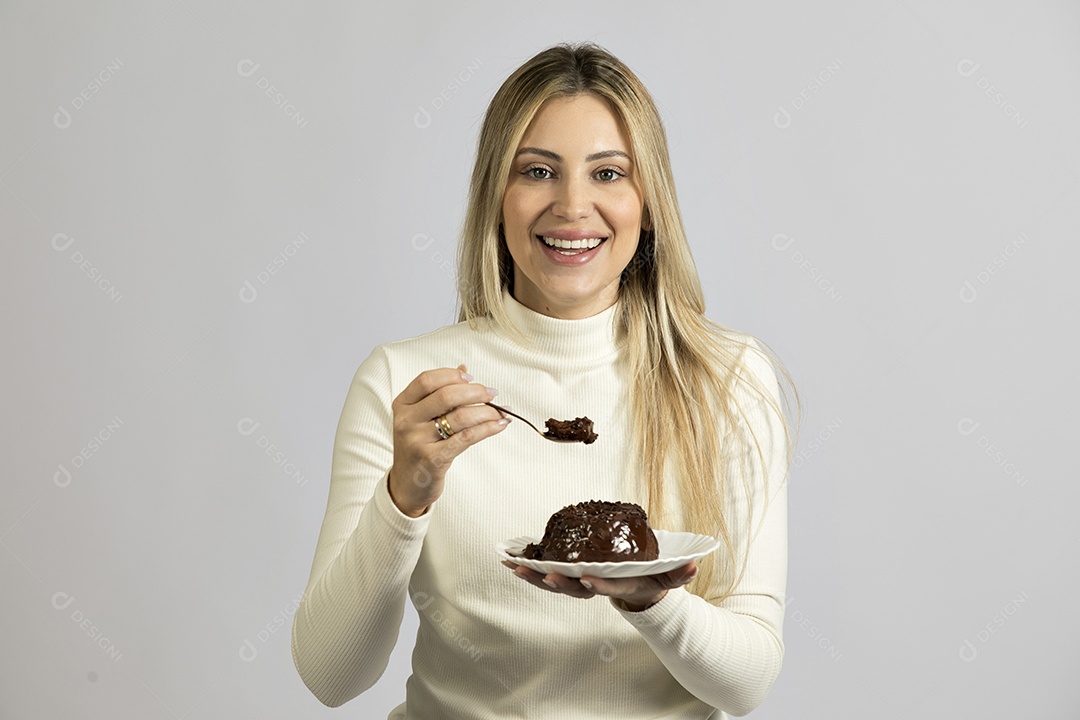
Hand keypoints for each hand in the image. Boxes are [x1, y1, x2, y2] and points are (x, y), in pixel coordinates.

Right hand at [387, 364, 509, 516]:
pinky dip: (488, 428)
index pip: (427, 380)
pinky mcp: (433, 459)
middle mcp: (406, 421)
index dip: (451, 376)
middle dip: (475, 392)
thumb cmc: (418, 447)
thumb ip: (439, 393)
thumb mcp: (420, 418)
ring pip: (460, 417)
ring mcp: (417, 441)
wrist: (407, 485)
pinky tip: (500, 425)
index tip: (472, 379)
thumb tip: (463, 369)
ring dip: (487, 411)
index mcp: (402, 405)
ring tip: (501, 411)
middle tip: (492, 394)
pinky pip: (466, 438)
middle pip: (446, 396)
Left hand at [501, 559, 697, 610]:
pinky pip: (546, 573)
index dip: (596, 583)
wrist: (636, 589)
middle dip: (557, 582)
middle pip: (574, 588)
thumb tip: (694, 566)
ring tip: (514, 567)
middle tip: (543, 575)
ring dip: (535, 576)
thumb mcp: (668, 577)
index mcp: (619, 584)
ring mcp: (580, 583)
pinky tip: (510, 561)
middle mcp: (596, 586)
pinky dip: (529, 568)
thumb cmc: (650, 578)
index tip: (585, 577)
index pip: (607, 586)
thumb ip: (679, 573)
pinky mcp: (569, 576)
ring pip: (555, 582)